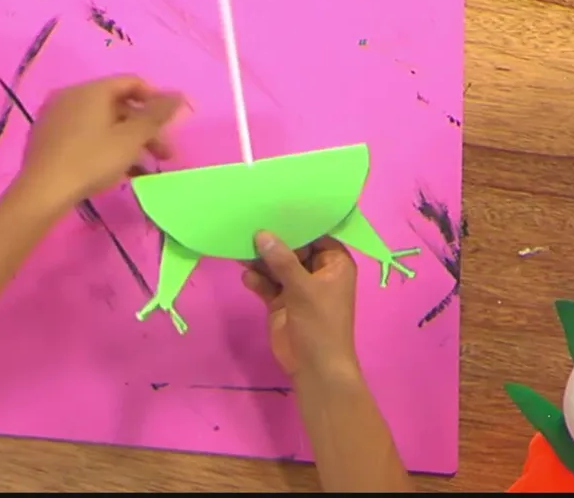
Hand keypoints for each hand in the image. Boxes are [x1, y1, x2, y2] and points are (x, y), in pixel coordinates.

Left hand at [15, 75, 182, 207]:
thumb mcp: (130, 139)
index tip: (171, 125)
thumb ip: (157, 115)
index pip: (132, 82)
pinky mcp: (48, 139)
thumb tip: (179, 94)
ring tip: (146, 170)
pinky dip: (106, 147)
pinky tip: (119, 173)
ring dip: (129, 142)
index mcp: (92, 90)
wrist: (43, 191)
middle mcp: (72, 96)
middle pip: (118, 105)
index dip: (156, 100)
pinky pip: (85, 135)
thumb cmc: (91, 160)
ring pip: (102, 123)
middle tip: (165, 155)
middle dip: (145, 129)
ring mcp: (57, 117)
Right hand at [242, 231, 359, 381]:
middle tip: (248, 222)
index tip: (272, 205)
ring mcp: (297, 286)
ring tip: (239, 247)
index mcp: (334, 263)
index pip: (315, 234)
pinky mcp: (281, 301)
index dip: (296, 222)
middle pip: (292, 247)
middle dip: (272, 240)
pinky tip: (246, 276)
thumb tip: (262, 233)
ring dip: (260, 260)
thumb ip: (282, 260)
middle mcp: (316, 271)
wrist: (314, 368)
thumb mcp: (303, 289)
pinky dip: (256, 279)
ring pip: (275, 265)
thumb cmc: (320, 325)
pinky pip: (266, 283)